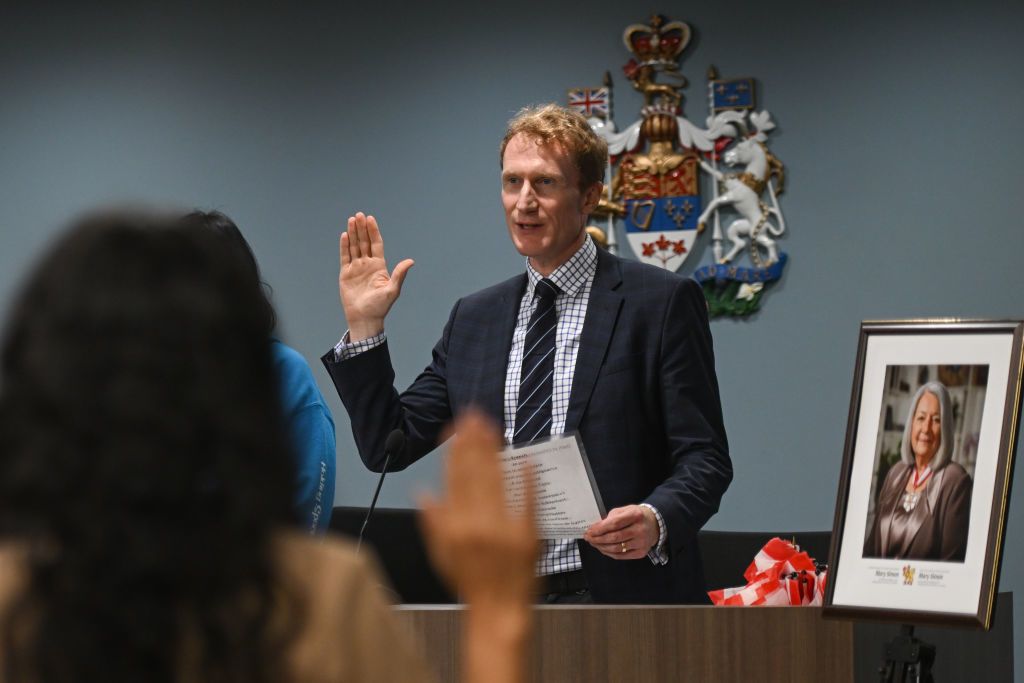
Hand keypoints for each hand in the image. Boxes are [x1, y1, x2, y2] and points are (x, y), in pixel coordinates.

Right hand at [339, 212, 413, 340]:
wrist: (364, 318)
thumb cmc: (380, 306)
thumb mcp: (392, 290)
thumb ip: (400, 274)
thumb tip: (411, 261)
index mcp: (379, 266)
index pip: (376, 244)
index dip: (373, 232)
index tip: (371, 219)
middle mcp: (367, 264)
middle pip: (364, 242)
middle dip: (362, 229)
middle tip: (359, 215)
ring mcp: (356, 268)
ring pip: (354, 247)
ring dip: (353, 234)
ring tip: (351, 220)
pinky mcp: (346, 274)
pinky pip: (344, 257)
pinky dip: (344, 246)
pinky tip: (344, 235)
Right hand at [418, 411, 537, 605]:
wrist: (498, 611)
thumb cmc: (470, 584)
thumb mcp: (441, 554)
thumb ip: (433, 521)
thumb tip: (421, 493)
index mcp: (455, 527)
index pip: (453, 479)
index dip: (454, 450)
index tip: (455, 428)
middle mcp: (478, 524)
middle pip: (475, 473)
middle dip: (473, 441)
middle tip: (474, 414)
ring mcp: (505, 528)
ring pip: (497, 480)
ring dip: (493, 451)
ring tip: (491, 427)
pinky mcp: (528, 534)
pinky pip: (527, 501)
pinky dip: (526, 480)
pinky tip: (525, 458)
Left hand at [583, 504, 658, 560]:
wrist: (655, 524)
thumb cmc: (636, 516)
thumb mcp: (625, 510)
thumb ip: (611, 518)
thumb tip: (596, 528)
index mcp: (636, 515)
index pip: (614, 524)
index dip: (600, 529)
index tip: (589, 531)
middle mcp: (640, 530)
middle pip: (615, 537)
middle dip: (598, 539)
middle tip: (588, 538)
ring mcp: (642, 543)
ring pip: (617, 548)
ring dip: (602, 547)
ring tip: (594, 543)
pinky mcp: (641, 553)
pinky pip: (621, 556)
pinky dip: (609, 553)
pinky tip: (603, 549)